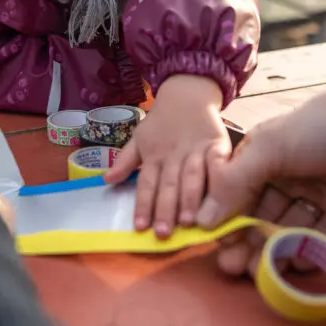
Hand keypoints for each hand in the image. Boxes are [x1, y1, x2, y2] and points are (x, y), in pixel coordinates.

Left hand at [105, 75, 229, 237]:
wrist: (188, 93)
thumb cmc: (161, 121)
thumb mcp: (139, 137)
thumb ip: (125, 160)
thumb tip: (106, 180)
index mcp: (154, 155)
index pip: (146, 183)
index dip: (143, 205)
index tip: (140, 227)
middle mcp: (174, 155)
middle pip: (169, 185)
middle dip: (166, 210)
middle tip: (163, 233)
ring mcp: (196, 150)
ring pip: (192, 177)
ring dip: (190, 200)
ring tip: (188, 222)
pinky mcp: (217, 145)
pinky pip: (218, 164)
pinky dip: (218, 179)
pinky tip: (219, 196)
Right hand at [196, 82, 325, 277]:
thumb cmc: (325, 129)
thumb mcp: (270, 148)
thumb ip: (233, 183)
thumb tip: (203, 219)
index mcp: (269, 152)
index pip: (239, 189)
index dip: (225, 214)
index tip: (211, 239)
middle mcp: (292, 174)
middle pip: (263, 214)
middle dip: (246, 239)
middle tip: (231, 266)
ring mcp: (322, 196)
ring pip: (289, 230)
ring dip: (271, 251)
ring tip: (256, 271)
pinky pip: (322, 239)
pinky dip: (307, 252)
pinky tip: (291, 263)